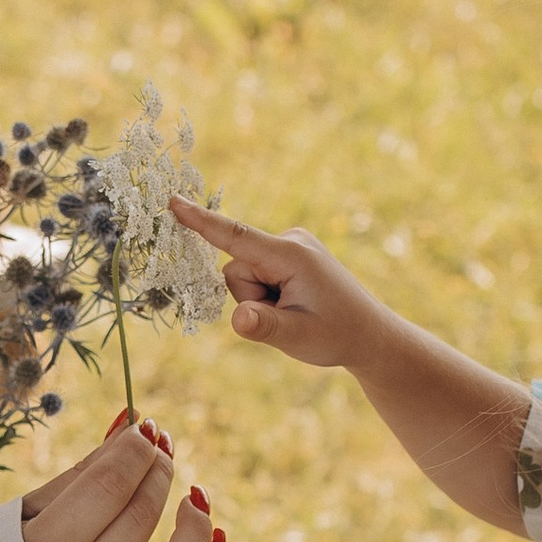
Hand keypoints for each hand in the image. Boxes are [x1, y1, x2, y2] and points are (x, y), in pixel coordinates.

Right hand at [20, 414, 226, 541]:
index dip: (133, 450)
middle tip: (159, 448)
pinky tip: (213, 540)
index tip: (144, 428)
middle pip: (138, 518)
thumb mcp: (15, 518)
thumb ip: (75, 476)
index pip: (106, 488)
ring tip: (195, 495)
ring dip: (194, 526)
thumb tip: (127, 427)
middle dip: (157, 471)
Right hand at [170, 199, 387, 372]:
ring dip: (259, 297)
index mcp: (291, 255)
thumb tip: (238, 318)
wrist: (368, 334)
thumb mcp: (297, 338)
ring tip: (293, 311)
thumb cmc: (336, 335)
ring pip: (244, 272)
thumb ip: (264, 327)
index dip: (201, 222)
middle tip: (287, 316)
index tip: (173, 203)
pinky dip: (267, 293)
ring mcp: (290, 244)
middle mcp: (290, 241)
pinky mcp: (288, 253)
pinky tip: (295, 304)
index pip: (236, 236)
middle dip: (250, 297)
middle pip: (236, 266)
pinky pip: (256, 272)